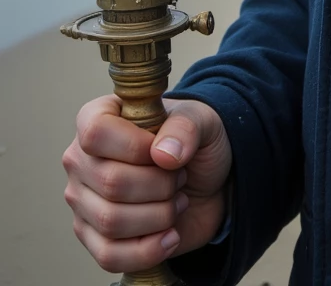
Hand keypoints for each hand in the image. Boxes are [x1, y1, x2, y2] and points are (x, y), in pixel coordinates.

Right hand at [63, 95, 232, 276]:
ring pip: (111, 222)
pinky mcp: (94, 237)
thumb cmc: (193, 142)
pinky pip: (109, 256)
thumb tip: (163, 154)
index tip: (165, 151)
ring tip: (176, 200)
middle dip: (161, 184)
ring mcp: (83, 201)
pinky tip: (171, 234)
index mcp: (98, 117)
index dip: (137, 146)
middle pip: (111, 183)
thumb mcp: (203, 120)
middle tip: (180, 177)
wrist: (205, 181)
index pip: (96, 133)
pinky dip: (148, 250)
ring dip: (159, 215)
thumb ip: (186, 127)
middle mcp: (82, 160)